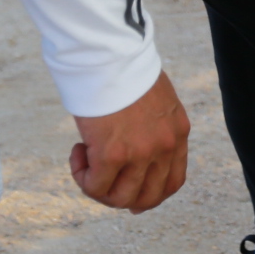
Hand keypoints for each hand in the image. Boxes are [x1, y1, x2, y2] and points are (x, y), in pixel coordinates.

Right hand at [69, 74, 189, 212]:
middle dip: (120, 198)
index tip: (131, 200)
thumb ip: (151, 124)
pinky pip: (95, 186)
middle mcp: (164, 147)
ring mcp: (141, 153)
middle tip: (98, 180)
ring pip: (119, 198)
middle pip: (148, 198)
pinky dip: (81, 176)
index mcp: (178, 132)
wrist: (109, 53)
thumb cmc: (123, 68)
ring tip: (85, 157)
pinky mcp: (113, 155)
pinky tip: (77, 151)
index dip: (150, 196)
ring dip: (97, 185)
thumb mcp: (153, 99)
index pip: (173, 181)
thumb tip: (132, 145)